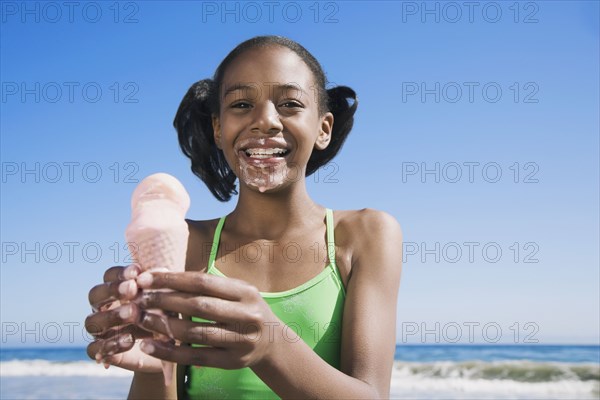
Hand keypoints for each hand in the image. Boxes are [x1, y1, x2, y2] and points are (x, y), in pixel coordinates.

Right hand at [85, 265, 161, 372]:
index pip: (109, 276)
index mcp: (118, 291)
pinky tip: (129, 340)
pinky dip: (109, 344)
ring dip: (111, 316)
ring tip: (134, 313)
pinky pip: (94, 350)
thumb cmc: (169, 316)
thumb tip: (158, 272)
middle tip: (132, 289)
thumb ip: (162, 287)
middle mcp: (104, 309)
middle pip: (94, 295)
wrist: (172, 348)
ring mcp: (101, 331)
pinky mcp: (103, 353)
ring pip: (91, 321)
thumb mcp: (169, 301)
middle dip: (112, 290)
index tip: (137, 273)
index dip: (120, 273)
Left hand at [135, 271, 279, 368]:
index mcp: (245, 291)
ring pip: (196, 332)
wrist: (271, 342)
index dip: (172, 279)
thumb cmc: (243, 310)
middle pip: (198, 305)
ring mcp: (242, 340)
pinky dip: (170, 352)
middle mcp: (247, 314)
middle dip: (164, 300)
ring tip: (141, 319)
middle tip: (138, 298)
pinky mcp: (233, 361)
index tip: (145, 278)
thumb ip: (205, 286)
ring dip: (164, 325)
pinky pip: (196, 357)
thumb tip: (162, 274)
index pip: (203, 282)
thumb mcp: (235, 292)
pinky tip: (150, 346)